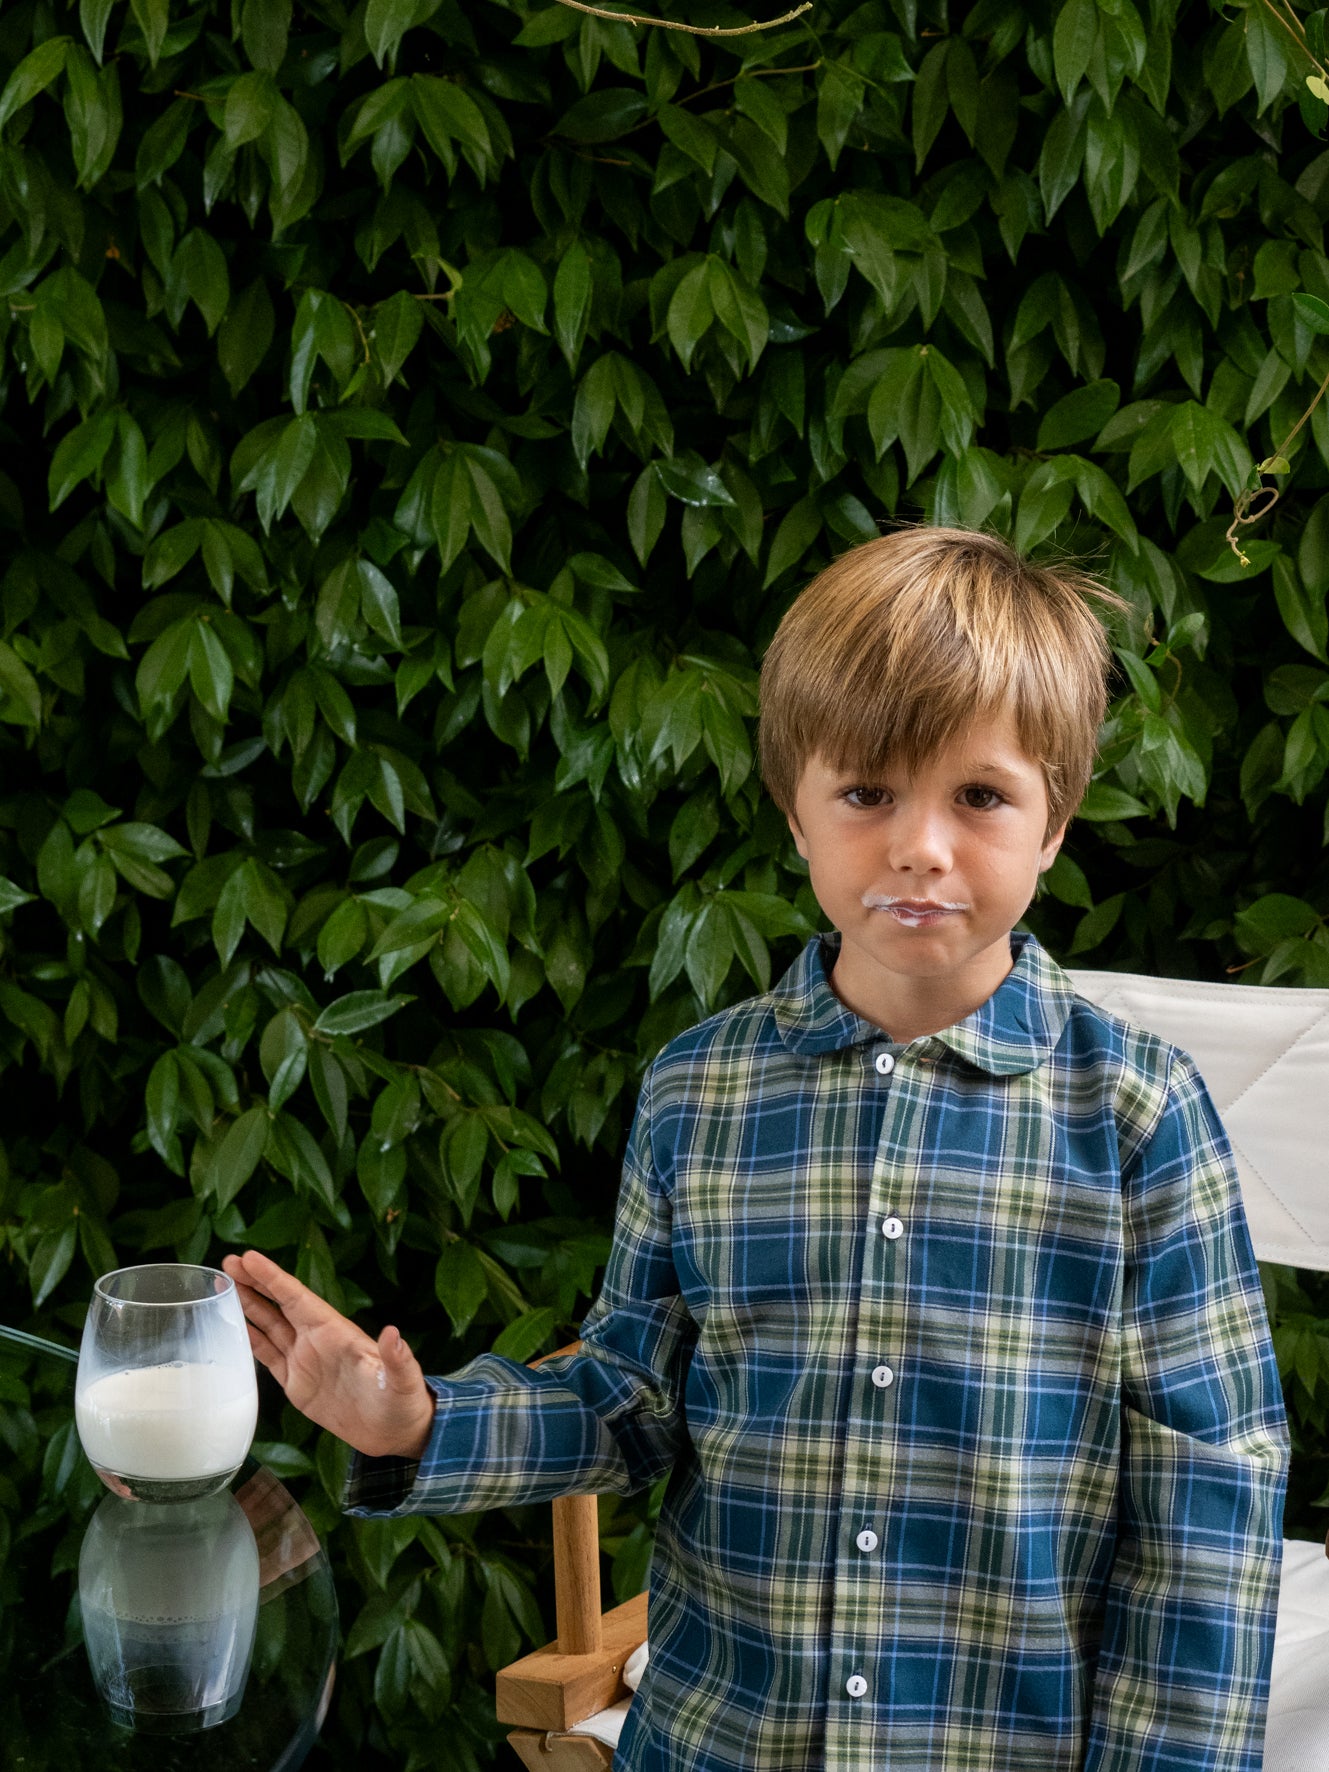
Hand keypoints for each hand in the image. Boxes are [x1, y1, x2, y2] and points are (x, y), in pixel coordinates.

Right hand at [221, 1250, 433, 1459]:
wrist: (394, 1432)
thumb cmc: (401, 1402)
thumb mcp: (401, 1380)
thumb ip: (396, 1358)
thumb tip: (393, 1334)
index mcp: (336, 1331)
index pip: (297, 1297)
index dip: (273, 1278)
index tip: (249, 1258)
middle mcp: (316, 1340)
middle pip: (278, 1304)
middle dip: (253, 1283)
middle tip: (227, 1262)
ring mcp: (304, 1359)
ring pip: (268, 1326)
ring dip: (246, 1306)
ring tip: (222, 1286)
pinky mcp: (296, 1382)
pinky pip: (267, 1356)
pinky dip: (249, 1340)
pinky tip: (232, 1329)